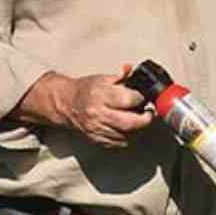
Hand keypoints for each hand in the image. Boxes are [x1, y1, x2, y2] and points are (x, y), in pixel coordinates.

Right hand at [15, 64, 153, 146]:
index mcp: (100, 96)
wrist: (66, 104)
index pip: (129, 100)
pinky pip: (120, 143)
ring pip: (127, 136)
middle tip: (149, 113)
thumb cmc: (85, 90)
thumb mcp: (103, 78)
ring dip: (139, 129)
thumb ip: (121, 77)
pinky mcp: (98, 140)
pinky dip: (129, 137)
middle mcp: (98, 114)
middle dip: (146, 119)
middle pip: (131, 123)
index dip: (141, 98)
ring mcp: (97, 129)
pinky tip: (130, 129)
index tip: (144, 97)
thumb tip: (132, 71)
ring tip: (140, 120)